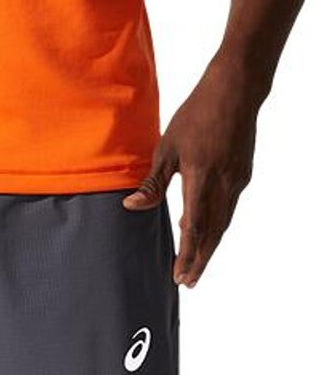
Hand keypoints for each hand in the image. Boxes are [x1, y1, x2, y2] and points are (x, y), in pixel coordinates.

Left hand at [121, 51, 258, 286]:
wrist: (236, 91)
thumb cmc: (196, 114)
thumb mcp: (168, 147)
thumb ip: (153, 182)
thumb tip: (131, 206)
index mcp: (200, 178)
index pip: (193, 228)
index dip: (186, 255)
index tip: (178, 276)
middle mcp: (223, 185)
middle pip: (212, 234)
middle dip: (200, 261)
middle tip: (188, 282)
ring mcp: (237, 181)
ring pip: (223, 223)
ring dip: (209, 246)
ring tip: (197, 263)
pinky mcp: (243, 175)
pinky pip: (228, 208)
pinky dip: (217, 224)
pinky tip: (207, 229)